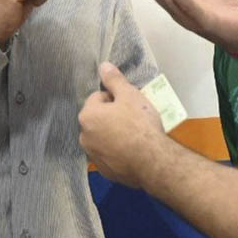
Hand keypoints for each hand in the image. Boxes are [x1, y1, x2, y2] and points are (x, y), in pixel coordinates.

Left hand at [78, 63, 166, 187]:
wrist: (153, 161)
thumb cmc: (140, 124)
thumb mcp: (129, 95)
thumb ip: (114, 80)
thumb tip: (103, 66)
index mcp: (87, 116)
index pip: (98, 97)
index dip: (116, 98)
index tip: (130, 104)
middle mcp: (84, 137)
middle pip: (99, 118)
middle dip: (113, 117)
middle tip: (134, 119)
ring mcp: (94, 156)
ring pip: (104, 137)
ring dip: (114, 134)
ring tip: (135, 136)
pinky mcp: (105, 171)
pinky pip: (110, 155)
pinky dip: (118, 152)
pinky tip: (133, 151)